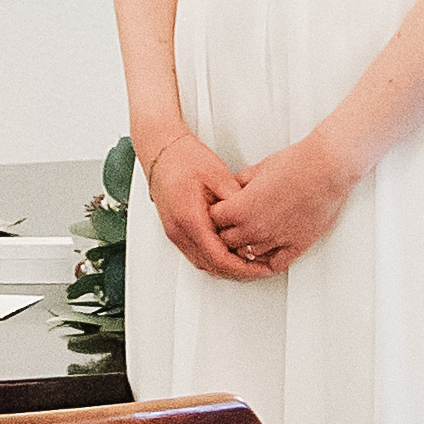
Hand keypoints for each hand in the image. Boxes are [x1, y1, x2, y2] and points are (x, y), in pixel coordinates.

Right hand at [142, 129, 268, 279]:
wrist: (162, 151)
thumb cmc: (183, 158)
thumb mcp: (217, 174)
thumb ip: (235, 199)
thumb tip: (252, 218)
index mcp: (189, 218)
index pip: (219, 257)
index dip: (243, 268)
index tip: (261, 268)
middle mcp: (178, 230)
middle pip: (211, 266)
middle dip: (238, 272)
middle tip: (261, 269)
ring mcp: (174, 232)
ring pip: (203, 263)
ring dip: (226, 267)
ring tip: (250, 263)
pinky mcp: (176, 230)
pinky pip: (197, 254)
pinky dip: (215, 258)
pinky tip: (230, 252)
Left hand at [207, 129, 358, 272]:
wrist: (328, 168)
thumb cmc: (296, 163)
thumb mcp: (258, 168)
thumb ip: (240, 182)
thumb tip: (232, 188)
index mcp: (241, 208)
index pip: (214, 220)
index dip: (217, 213)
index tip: (223, 208)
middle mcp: (255, 228)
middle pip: (227, 241)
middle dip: (228, 231)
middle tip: (235, 222)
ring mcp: (276, 240)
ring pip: (248, 255)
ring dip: (247, 246)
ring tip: (253, 233)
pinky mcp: (297, 245)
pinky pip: (276, 264)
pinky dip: (270, 259)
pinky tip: (270, 249)